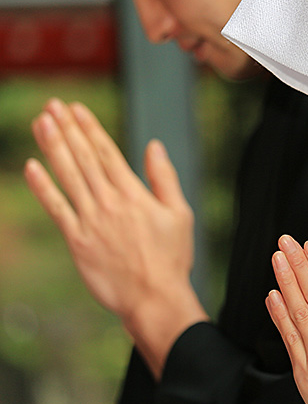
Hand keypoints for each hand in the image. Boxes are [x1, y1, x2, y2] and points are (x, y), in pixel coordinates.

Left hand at [24, 99, 207, 376]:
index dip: (90, 129)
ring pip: (67, 177)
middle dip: (67, 129)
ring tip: (42, 123)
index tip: (77, 108)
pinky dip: (43, 188)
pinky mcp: (77, 242)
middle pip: (83, 159)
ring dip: (52, 147)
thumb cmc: (172, 258)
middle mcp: (109, 203)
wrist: (154, 298)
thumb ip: (164, 178)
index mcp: (135, 194)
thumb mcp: (180, 214)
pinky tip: (31, 167)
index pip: (107, 153)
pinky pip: (56, 209)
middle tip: (52, 105)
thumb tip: (154, 146)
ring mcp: (90, 222)